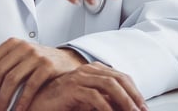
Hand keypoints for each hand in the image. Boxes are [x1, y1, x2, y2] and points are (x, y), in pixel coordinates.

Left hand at [0, 38, 85, 110]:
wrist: (67, 61)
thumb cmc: (38, 60)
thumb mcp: (15, 53)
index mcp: (12, 44)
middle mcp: (23, 47)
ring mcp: (36, 56)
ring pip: (12, 80)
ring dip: (3, 99)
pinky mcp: (48, 67)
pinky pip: (31, 86)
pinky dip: (22, 101)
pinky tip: (18, 110)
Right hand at [28, 62, 145, 110]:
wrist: (34, 106)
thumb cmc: (59, 106)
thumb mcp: (86, 104)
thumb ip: (103, 102)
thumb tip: (126, 107)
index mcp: (91, 71)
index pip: (120, 76)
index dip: (134, 91)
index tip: (143, 107)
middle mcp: (86, 70)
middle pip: (118, 78)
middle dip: (134, 96)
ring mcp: (78, 77)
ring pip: (110, 85)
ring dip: (125, 102)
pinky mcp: (71, 88)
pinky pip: (95, 97)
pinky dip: (107, 108)